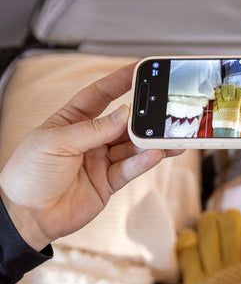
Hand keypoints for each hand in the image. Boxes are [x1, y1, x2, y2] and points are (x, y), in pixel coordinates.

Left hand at [0, 63, 182, 250]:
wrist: (27, 215)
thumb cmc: (30, 174)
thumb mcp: (57, 142)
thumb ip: (93, 129)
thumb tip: (124, 113)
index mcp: (71, 121)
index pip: (99, 94)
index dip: (119, 81)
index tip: (139, 69)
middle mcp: (88, 139)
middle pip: (122, 123)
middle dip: (142, 116)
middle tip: (163, 109)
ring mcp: (99, 161)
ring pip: (131, 147)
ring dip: (149, 142)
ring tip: (169, 136)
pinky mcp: (108, 183)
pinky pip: (129, 169)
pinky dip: (143, 162)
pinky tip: (155, 154)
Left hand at [212, 84, 240, 136]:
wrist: (225, 132)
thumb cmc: (234, 126)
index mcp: (237, 104)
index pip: (239, 90)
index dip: (237, 89)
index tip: (236, 91)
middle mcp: (230, 102)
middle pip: (230, 88)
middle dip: (230, 87)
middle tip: (229, 90)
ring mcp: (222, 104)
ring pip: (222, 90)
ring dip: (223, 89)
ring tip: (223, 91)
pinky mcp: (216, 106)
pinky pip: (216, 97)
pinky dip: (217, 95)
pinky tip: (218, 96)